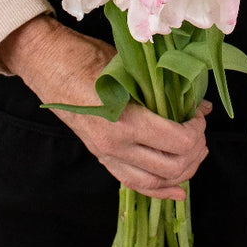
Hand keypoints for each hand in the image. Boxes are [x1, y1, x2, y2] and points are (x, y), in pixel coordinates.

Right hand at [0, 15, 211, 199]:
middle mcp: (115, 145)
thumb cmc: (85, 56)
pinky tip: (177, 190)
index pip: (177, 142)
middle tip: (199, 131)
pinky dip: (159, 190)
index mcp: (125, 120)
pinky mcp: (101, 156)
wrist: (47, 62)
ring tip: (194, 154)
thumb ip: (165, 87)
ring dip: (182, 171)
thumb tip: (200, 104)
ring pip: (155, 181)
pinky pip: (134, 183)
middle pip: (172, 166)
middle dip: (195, 151)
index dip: (197, 131)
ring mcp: (106, 154)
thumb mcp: (130, 67)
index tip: (199, 115)